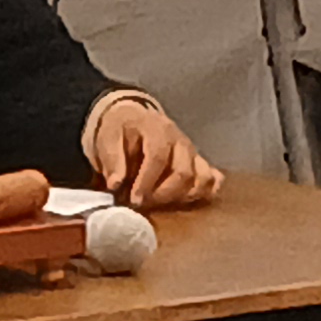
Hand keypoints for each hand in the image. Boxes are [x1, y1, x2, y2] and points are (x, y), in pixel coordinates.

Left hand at [86, 92, 220, 208]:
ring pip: (201, 178)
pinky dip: (205, 191)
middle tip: (145, 203)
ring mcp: (192, 152)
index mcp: (158, 130)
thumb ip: (112, 159)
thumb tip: (116, 184)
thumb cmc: (120, 129)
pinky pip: (212, 177)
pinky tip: (189, 199)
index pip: (158, 157)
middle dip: (164, 194)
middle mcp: (180, 141)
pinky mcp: (198, 161)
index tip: (134, 200)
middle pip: (184, 172)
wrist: (133, 116)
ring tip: (163, 203)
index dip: (147, 181)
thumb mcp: (108, 137)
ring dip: (183, 196)